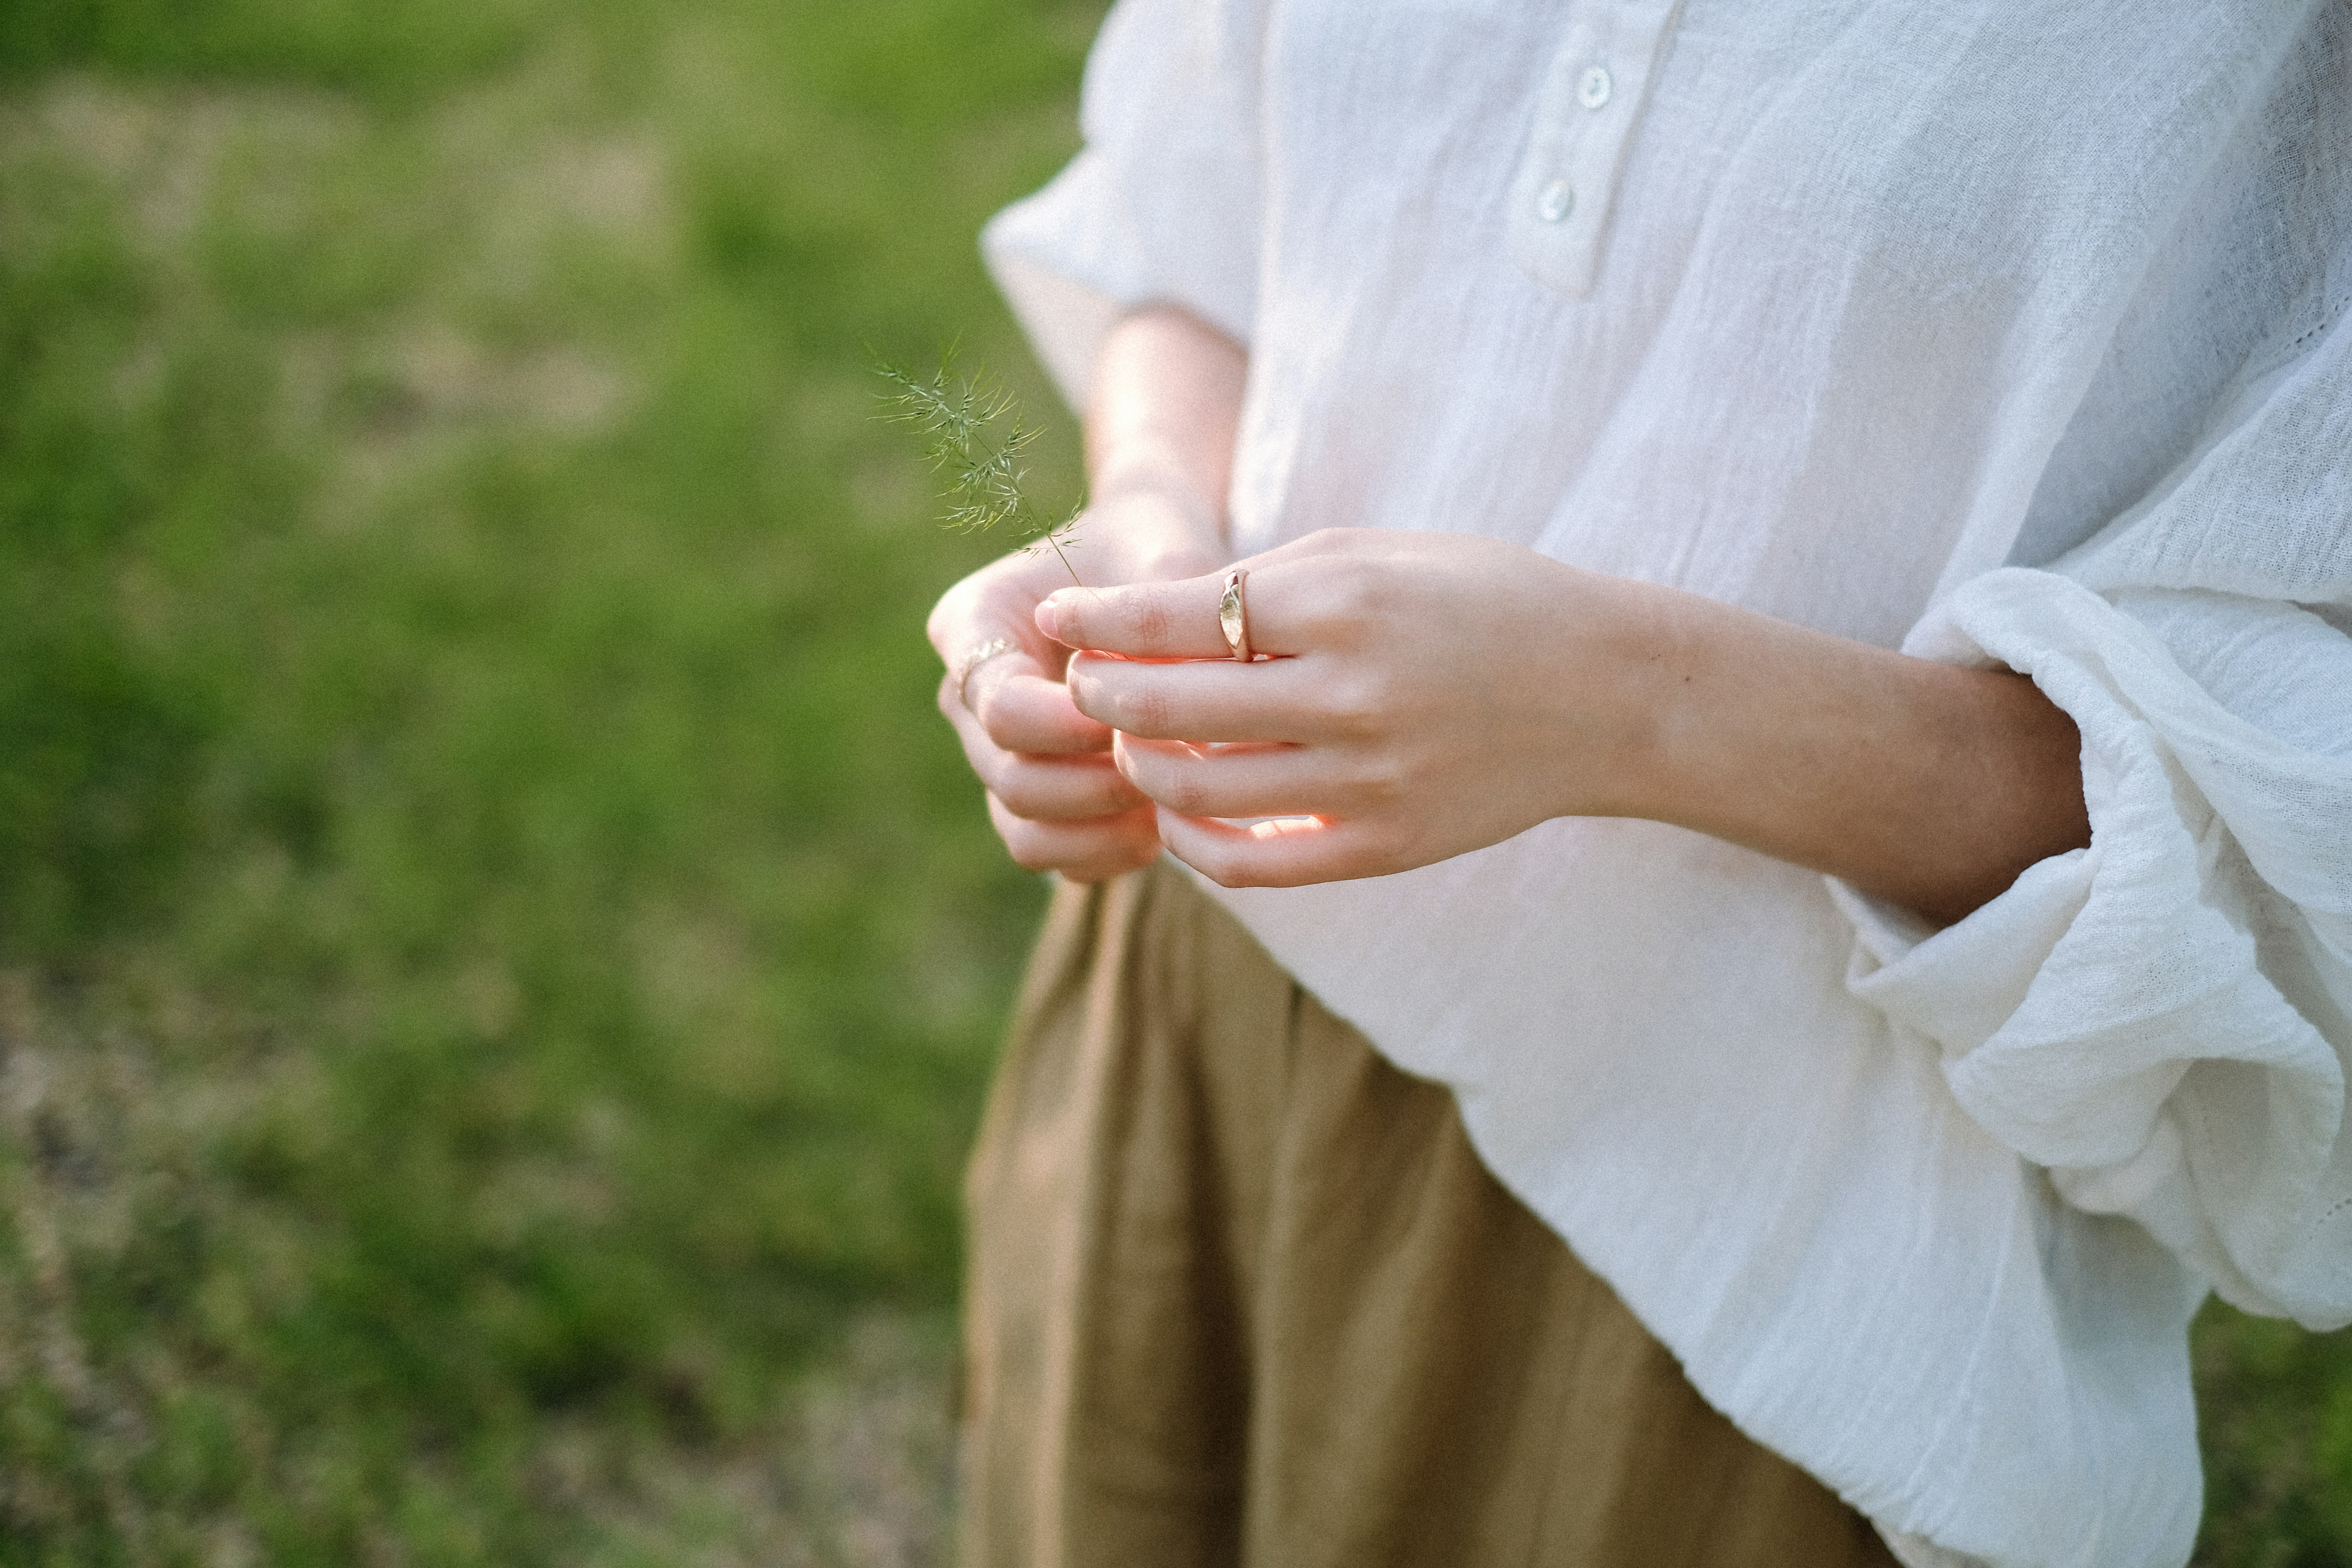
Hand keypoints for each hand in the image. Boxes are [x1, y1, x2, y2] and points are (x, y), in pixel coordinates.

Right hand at [927, 493, 1221, 880]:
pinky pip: (1052, 855)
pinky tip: (1161, 826)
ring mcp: (993, 753)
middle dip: (1096, 785)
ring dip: (1101, 830)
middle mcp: (966, 696)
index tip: (1138, 721)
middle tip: (1170, 766)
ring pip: (1025, 830)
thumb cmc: (1152, 547)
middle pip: (1011, 777)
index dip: (1070, 728)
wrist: (1147, 561)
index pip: (1001, 705)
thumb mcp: (1163, 558)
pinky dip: (1104, 854)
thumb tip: (1170, 707)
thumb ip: (1160, 619)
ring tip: (1169, 805)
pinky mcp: (1031, 797)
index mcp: (973, 623)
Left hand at [1037, 529, 1664, 886]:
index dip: (1099, 617)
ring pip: (1198, 792)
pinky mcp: (1384, 847)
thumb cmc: (1481, 603)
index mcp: (1346, 604)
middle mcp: (1352, 694)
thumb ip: (1266, 585)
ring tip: (1129, 742)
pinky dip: (1193, 843)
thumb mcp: (1375, 556)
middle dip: (1101, 691)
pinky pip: (1251, 864)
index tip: (1056, 612)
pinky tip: (1178, 812)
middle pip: (1172, 705)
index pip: (1179, 614)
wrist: (1605, 694)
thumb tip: (1150, 615)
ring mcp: (1369, 781)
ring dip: (1140, 766)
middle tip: (1078, 681)